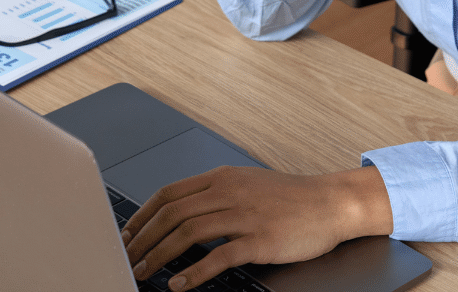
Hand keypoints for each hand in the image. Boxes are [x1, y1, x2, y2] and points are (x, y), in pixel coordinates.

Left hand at [121, 165, 393, 290]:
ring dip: (160, 255)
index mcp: (222, 177)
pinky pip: (219, 256)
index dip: (142, 215)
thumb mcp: (247, 184)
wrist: (330, 203)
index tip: (127, 233)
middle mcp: (229, 192)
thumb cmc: (290, 197)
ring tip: (144, 272)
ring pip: (188, 232)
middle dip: (143, 238)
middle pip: (173, 213)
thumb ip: (215, 194)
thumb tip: (181, 212)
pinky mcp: (260, 240)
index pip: (169, 193)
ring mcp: (245, 215)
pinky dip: (194, 272)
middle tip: (127, 258)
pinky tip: (180, 285)